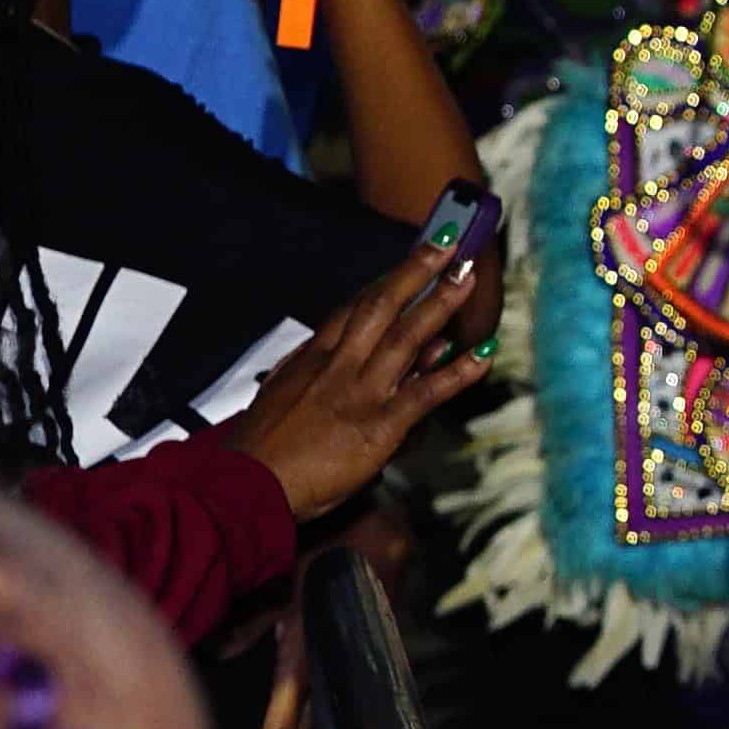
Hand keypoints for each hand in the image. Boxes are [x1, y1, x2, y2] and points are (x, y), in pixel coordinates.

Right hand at [217, 242, 507, 519]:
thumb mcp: (279, 393)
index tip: (413, 258)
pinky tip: (483, 354)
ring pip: (406, 337)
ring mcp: (361, 393)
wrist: (245, 485)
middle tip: (448, 242)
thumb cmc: (261, 447)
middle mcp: (339, 366)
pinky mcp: (379, 425)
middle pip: (382, 306)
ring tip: (467, 277)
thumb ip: (309, 367)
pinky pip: (425, 392)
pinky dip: (458, 372)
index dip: (387, 280)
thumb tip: (334, 346)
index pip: (355, 308)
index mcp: (314, 358)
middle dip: (415, 270)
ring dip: (440, 304)